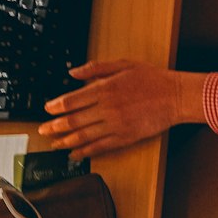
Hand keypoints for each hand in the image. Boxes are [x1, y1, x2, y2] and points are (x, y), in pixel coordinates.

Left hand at [40, 60, 207, 156]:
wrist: (176, 96)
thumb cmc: (152, 78)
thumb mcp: (123, 64)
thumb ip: (96, 68)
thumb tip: (73, 72)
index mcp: (105, 88)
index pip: (72, 100)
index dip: (55, 107)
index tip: (47, 109)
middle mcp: (107, 108)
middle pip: (73, 120)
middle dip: (54, 126)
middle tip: (42, 130)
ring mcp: (115, 125)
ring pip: (83, 136)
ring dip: (65, 141)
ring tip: (54, 143)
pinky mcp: (125, 138)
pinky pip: (100, 147)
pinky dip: (85, 152)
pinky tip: (75, 154)